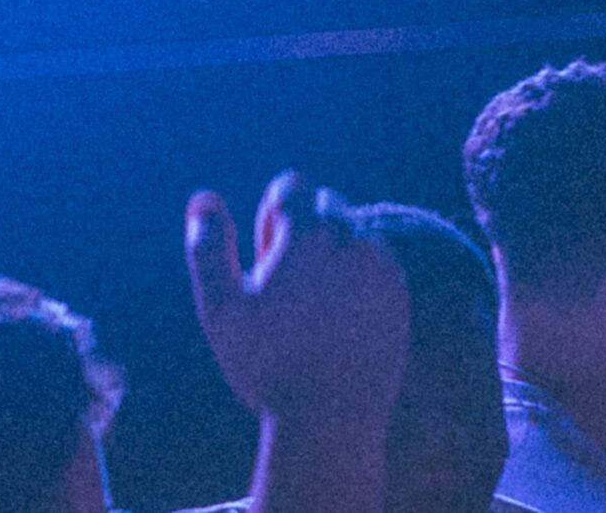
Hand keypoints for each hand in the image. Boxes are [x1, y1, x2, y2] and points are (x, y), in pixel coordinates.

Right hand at [186, 171, 408, 427]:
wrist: (331, 420)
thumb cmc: (266, 363)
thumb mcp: (219, 305)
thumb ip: (207, 244)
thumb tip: (204, 197)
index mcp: (308, 234)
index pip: (293, 185)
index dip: (270, 216)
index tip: (264, 259)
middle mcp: (354, 242)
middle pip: (326, 204)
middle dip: (302, 229)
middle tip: (284, 285)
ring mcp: (384, 270)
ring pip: (353, 233)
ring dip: (331, 251)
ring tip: (311, 304)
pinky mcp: (401, 298)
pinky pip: (376, 263)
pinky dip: (356, 275)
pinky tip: (337, 317)